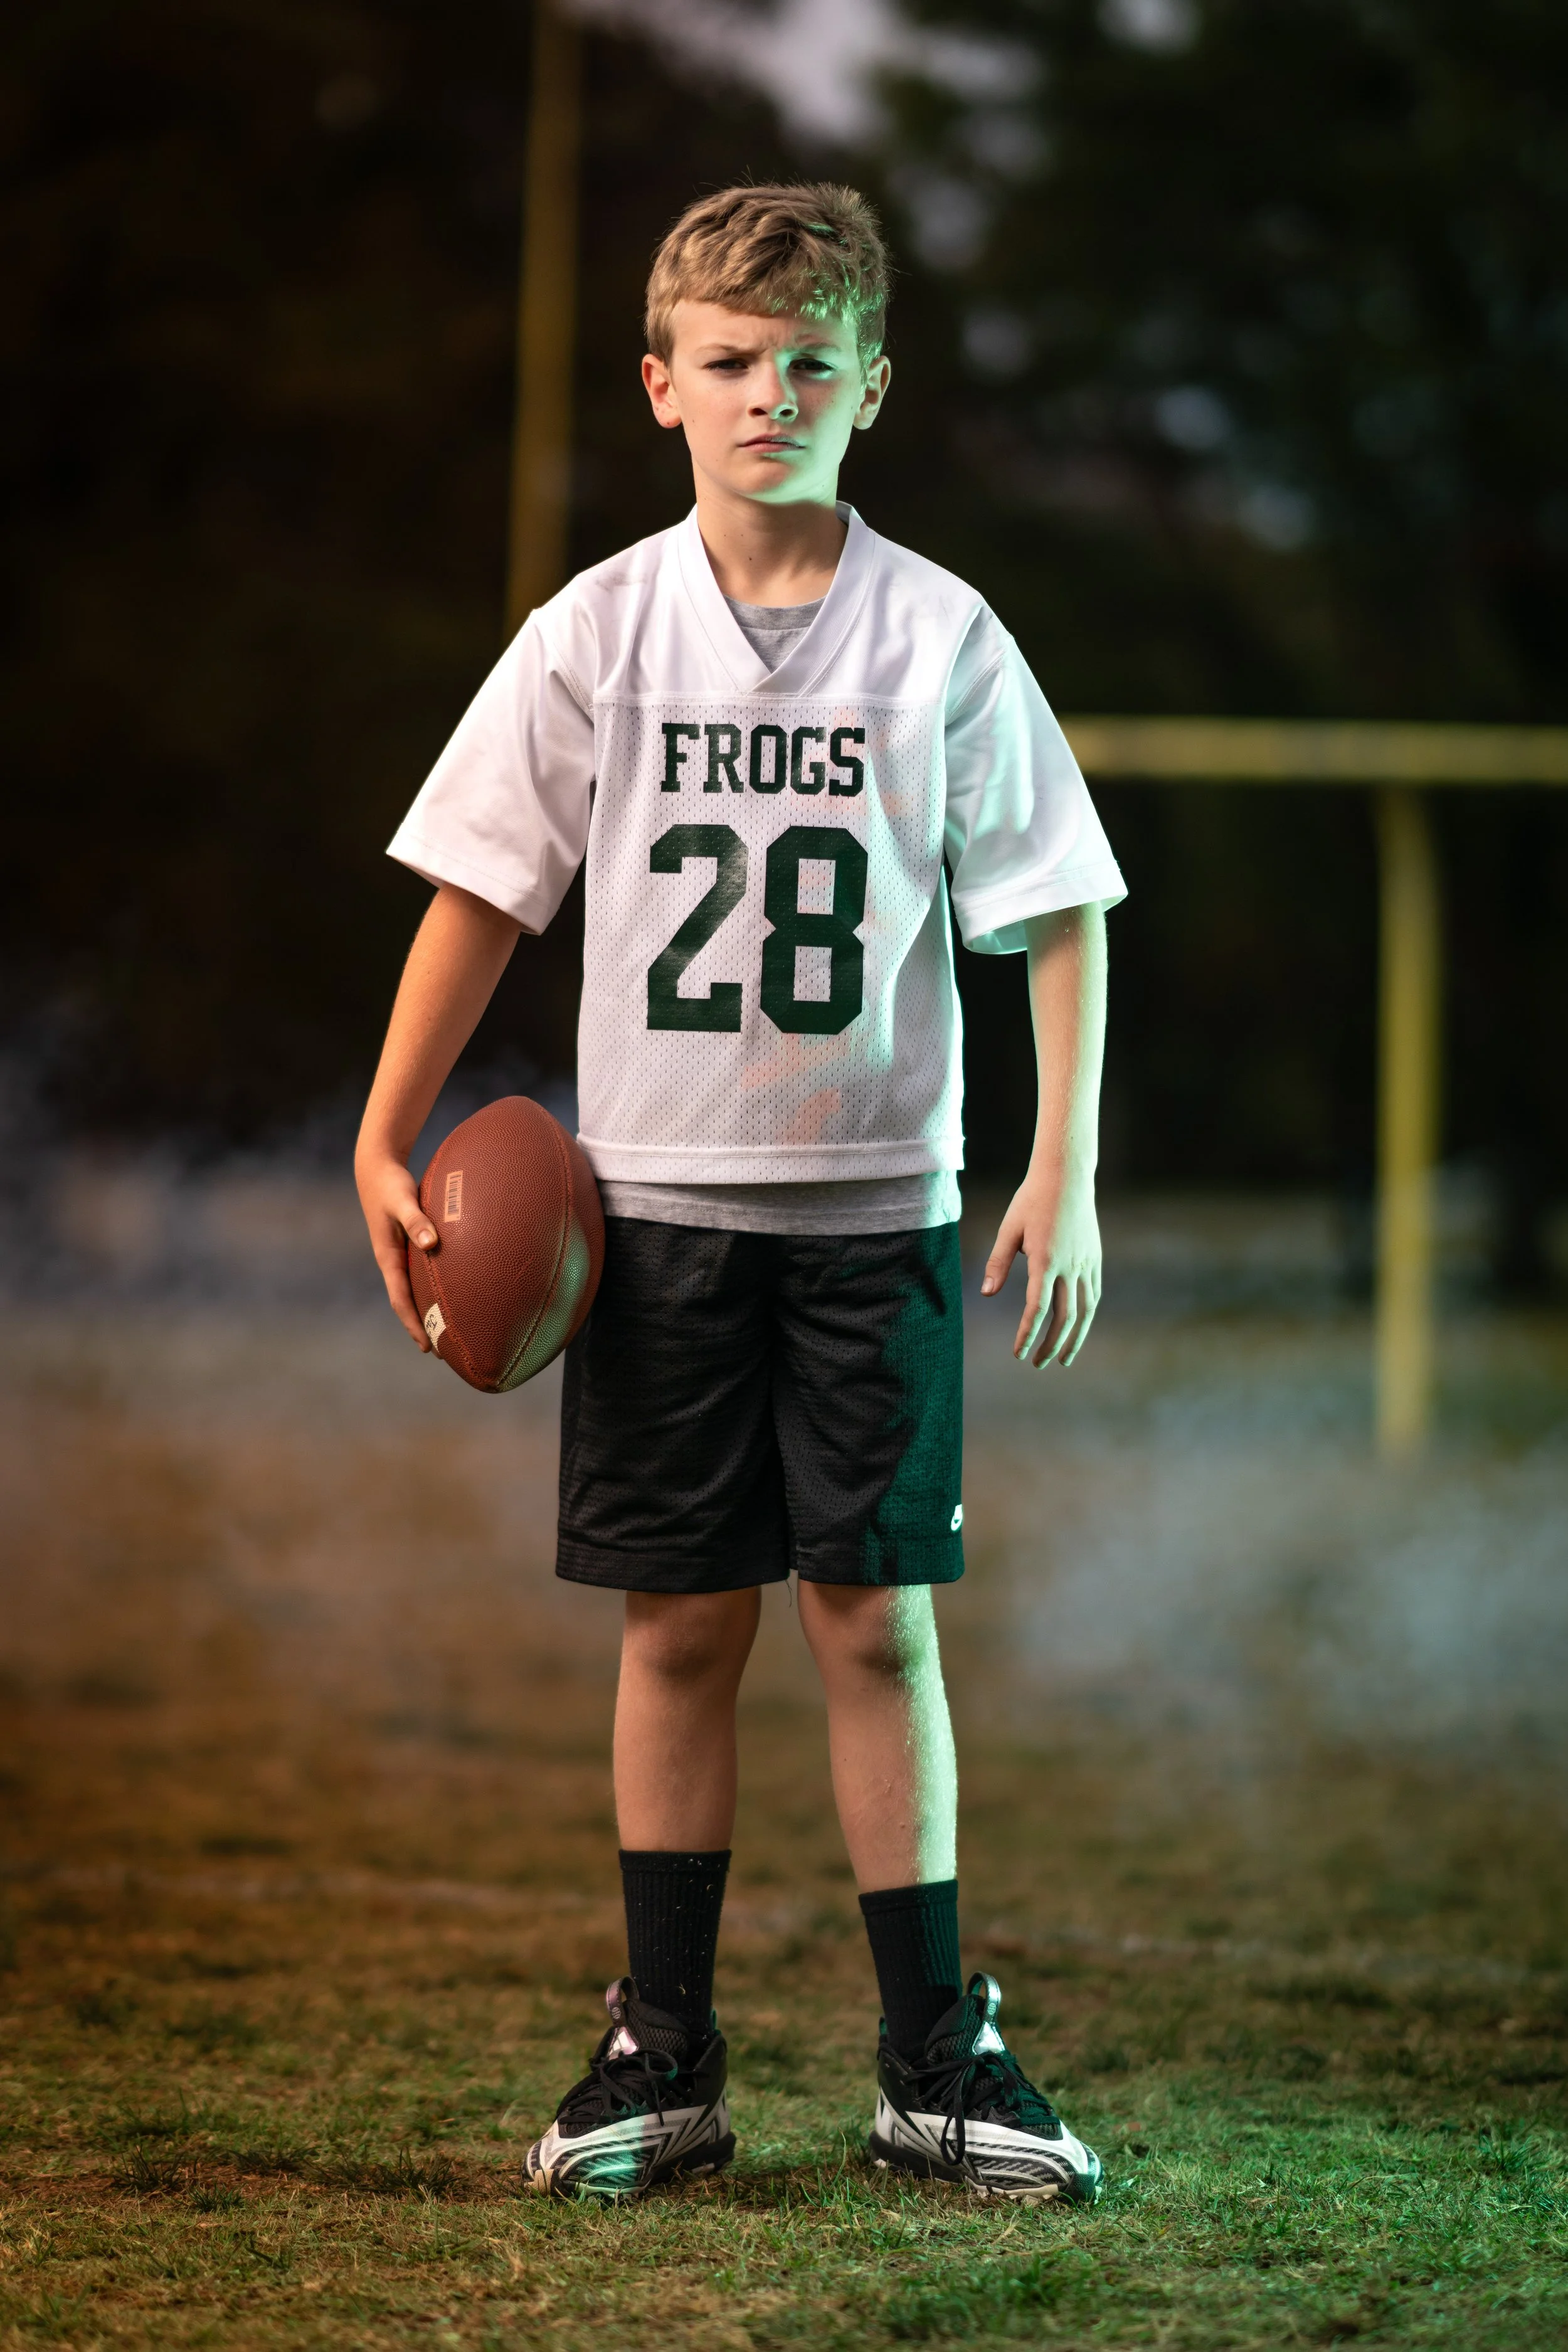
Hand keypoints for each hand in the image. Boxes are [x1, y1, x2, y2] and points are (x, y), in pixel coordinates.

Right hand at [355, 1149, 438, 1347]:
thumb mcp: (402, 1200)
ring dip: (427, 1310)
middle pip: (407, 1302)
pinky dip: (432, 1288)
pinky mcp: (408, 1245)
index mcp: (388, 1257)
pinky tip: (451, 1293)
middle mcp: (393, 1261)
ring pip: (414, 1290)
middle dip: (423, 1326)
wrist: (377, 1168)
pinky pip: (421, 1274)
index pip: (400, 1300)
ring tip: (449, 1330)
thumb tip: (430, 1243)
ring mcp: (400, 1254)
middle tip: (443, 1351)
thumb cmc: (390, 1184)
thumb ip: (416, 1220)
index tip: (426, 1346)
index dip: (413, 1324)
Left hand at [981, 1166, 1101, 1367]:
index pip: (1037, 1308)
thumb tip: (987, 1294)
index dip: (1027, 1334)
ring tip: (1063, 1358)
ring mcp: (1087, 1263)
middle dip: (1051, 1345)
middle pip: (1065, 1317)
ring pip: (1086, 1311)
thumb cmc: (1031, 1201)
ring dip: (1075, 1339)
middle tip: (1038, 1365)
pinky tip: (1077, 1328)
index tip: (1019, 1354)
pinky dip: (1086, 1315)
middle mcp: (1070, 1265)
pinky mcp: (1095, 1259)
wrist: (1067, 1176)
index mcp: (1046, 1260)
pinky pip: (1093, 1294)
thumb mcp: (1009, 1229)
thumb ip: (998, 1263)